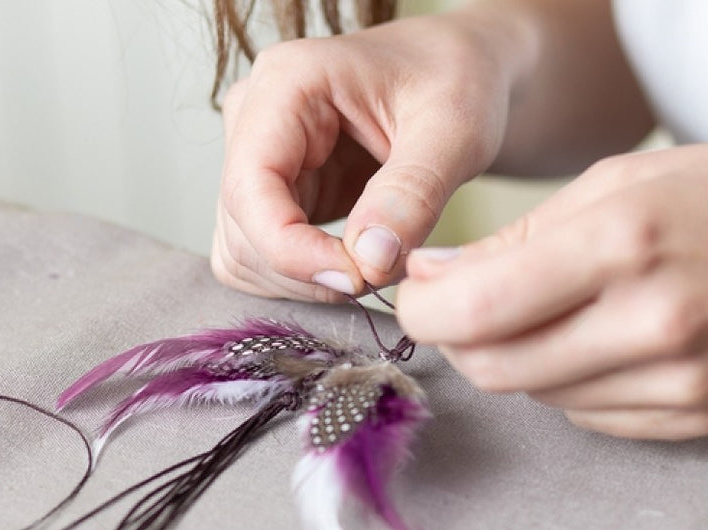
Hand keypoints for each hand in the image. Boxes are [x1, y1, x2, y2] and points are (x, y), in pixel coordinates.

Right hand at [211, 12, 520, 301]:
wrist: (465, 70)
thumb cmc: (460, 80)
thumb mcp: (455, 129)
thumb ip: (413, 193)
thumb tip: (370, 262)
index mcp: (286, 82)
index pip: (250, 187)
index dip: (293, 251)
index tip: (359, 278)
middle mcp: (254, 116)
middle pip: (243, 230)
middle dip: (310, 271)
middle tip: (385, 271)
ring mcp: (258, 157)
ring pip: (246, 254)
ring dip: (308, 281)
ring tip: (381, 261)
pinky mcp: (274, 193)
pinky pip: (265, 260)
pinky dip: (309, 278)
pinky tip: (361, 261)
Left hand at [396, 142, 707, 439]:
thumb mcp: (625, 179)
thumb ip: (518, 237)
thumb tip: (430, 280)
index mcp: (625, 242)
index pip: (476, 309)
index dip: (423, 310)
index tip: (418, 294)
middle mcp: (649, 322)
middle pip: (495, 367)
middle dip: (461, 339)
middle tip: (470, 305)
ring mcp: (677, 382)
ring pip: (538, 397)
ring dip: (521, 359)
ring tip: (564, 310)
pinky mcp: (694, 420)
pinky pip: (588, 417)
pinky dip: (573, 383)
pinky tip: (610, 340)